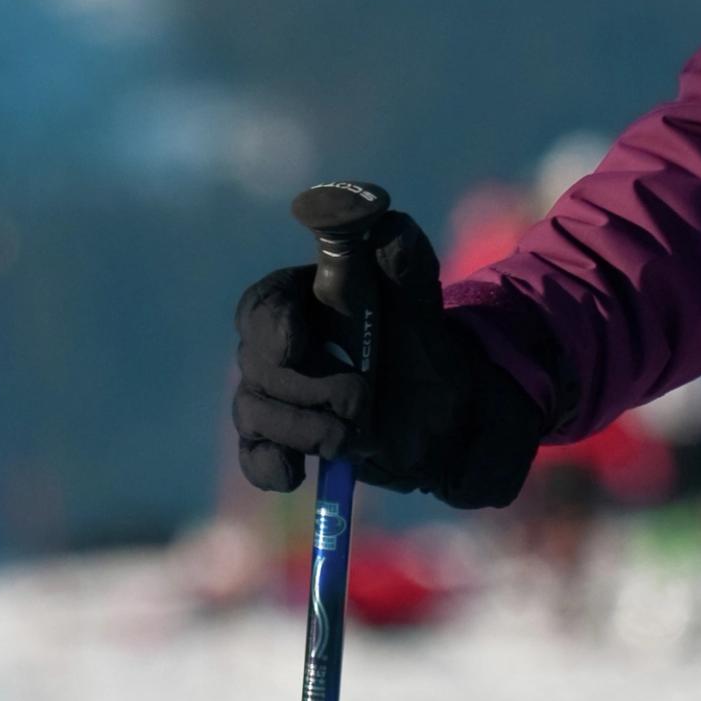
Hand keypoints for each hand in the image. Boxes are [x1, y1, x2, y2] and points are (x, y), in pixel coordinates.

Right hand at [232, 207, 547, 509]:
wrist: (446, 422)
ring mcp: (275, 395)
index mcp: (305, 299)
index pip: (264, 304)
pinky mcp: (282, 441)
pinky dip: (271, 466)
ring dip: (303, 429)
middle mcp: (280, 345)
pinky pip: (254, 456)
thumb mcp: (424, 310)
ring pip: (254, 411)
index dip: (273, 325)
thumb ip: (406, 267)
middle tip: (360, 401)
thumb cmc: (426, 351)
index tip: (297, 344)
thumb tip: (388, 226)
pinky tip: (297, 474)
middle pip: (256, 362)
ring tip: (355, 438)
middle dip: (304, 387)